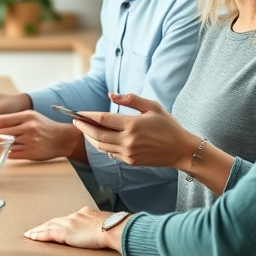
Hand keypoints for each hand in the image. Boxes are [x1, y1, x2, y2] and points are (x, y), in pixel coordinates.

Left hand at [0, 110, 78, 160]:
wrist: (62, 139)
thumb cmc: (43, 126)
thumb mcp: (30, 116)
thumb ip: (13, 119)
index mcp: (27, 116)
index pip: (1, 120)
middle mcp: (29, 128)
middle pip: (1, 133)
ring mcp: (30, 142)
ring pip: (6, 144)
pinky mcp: (31, 153)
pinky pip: (13, 154)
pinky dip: (7, 152)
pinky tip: (5, 150)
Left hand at [24, 207, 116, 249]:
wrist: (113, 228)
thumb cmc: (113, 227)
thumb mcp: (105, 222)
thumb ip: (99, 224)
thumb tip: (103, 227)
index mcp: (84, 213)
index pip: (66, 218)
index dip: (57, 222)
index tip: (52, 224)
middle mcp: (74, 216)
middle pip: (54, 220)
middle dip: (43, 225)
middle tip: (34, 229)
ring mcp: (68, 223)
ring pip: (48, 226)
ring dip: (38, 230)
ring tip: (30, 234)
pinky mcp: (65, 232)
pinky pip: (48, 234)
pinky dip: (39, 235)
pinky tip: (32, 237)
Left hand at [73, 92, 197, 167]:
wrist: (181, 150)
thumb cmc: (168, 125)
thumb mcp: (152, 107)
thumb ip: (131, 99)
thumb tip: (111, 94)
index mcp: (133, 124)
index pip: (103, 119)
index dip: (88, 116)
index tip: (78, 112)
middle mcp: (128, 140)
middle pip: (97, 134)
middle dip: (83, 127)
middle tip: (75, 121)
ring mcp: (129, 153)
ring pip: (101, 146)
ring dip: (90, 138)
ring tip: (84, 129)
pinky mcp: (130, 161)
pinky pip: (110, 153)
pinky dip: (101, 146)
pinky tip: (99, 139)